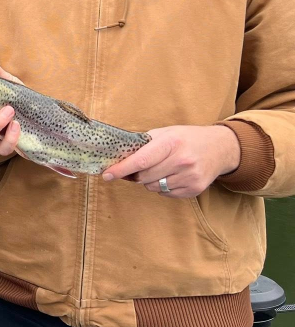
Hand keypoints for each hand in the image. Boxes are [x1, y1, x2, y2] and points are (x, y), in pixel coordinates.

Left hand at [101, 125, 241, 197]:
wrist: (220, 147)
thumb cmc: (187, 138)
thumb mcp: (166, 132)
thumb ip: (143, 144)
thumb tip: (118, 157)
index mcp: (171, 143)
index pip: (140, 160)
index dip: (121, 169)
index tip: (107, 175)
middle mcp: (182, 160)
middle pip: (144, 177)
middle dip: (136, 174)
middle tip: (140, 167)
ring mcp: (190, 176)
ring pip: (154, 187)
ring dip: (150, 181)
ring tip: (161, 168)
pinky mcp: (195, 189)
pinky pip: (166, 194)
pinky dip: (163, 187)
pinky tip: (172, 175)